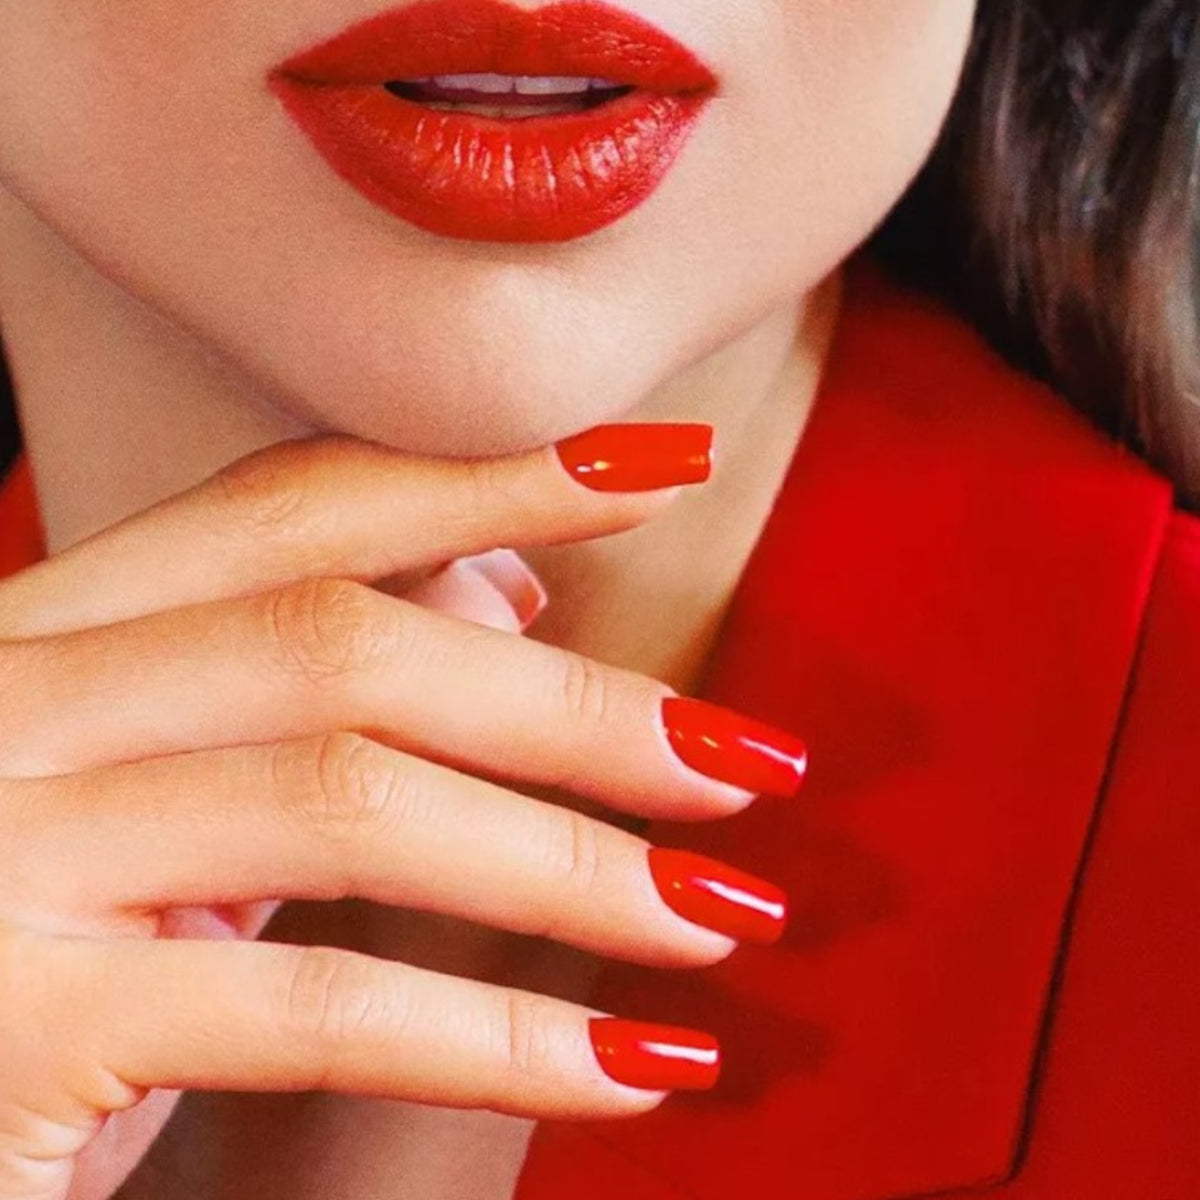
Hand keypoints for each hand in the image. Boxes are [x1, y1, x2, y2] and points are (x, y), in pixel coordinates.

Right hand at [0, 427, 804, 1199]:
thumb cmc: (32, 957)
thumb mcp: (167, 805)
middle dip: (576, 708)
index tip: (667, 463)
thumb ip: (308, 698)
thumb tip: (507, 589)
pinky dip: (499, 1038)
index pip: (291, 506)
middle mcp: (5, 708)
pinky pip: (312, 1006)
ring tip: (723, 917)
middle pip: (342, 643)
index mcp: (46, 638)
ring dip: (573, 869)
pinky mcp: (10, 1030)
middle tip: (751, 766)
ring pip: (346, 800)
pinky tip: (631, 1069)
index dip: (491, 476)